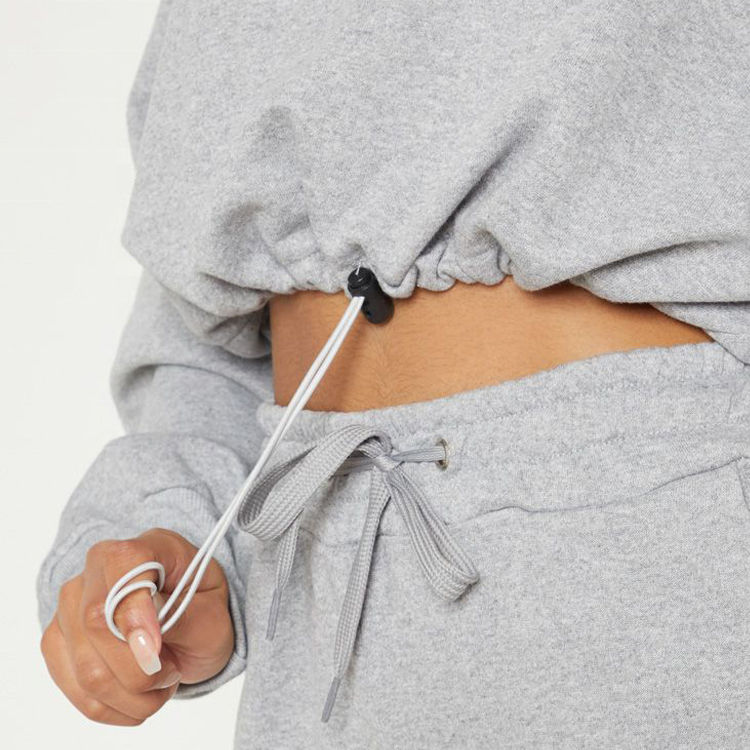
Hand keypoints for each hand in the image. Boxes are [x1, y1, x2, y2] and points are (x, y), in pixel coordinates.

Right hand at [40, 528, 233, 724]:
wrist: (190, 623)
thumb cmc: (202, 610)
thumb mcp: (213, 613)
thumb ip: (182, 618)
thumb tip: (143, 640)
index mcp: (146, 547)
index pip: (122, 564)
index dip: (134, 611)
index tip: (156, 651)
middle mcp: (99, 568)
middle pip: (96, 624)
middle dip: (140, 670)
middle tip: (172, 671)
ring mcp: (71, 604)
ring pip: (86, 669)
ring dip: (132, 695)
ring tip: (160, 682)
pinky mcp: (58, 641)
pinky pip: (76, 691)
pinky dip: (114, 707)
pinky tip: (138, 697)